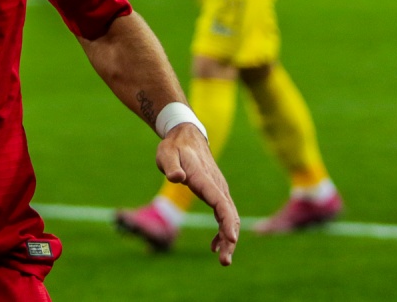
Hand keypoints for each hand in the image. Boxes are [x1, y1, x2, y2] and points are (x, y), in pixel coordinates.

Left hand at [156, 123, 239, 265]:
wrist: (186, 136)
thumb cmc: (174, 147)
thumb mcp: (166, 154)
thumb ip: (171, 166)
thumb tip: (177, 177)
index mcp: (205, 179)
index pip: (220, 203)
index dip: (226, 222)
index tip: (230, 239)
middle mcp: (217, 186)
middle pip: (229, 215)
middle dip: (230, 239)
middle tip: (224, 262)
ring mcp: (219, 189)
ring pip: (230, 217)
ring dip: (229, 239)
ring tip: (223, 259)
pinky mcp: (217, 192)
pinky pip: (224, 214)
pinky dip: (223, 231)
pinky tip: (214, 245)